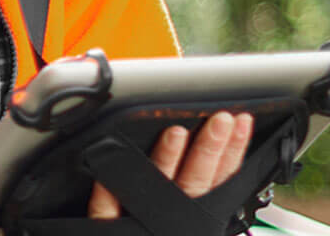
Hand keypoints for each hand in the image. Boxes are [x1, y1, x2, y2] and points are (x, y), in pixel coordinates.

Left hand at [88, 111, 253, 218]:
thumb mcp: (182, 227)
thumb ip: (199, 206)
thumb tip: (224, 185)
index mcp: (190, 218)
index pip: (217, 179)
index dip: (229, 152)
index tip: (239, 124)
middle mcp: (170, 218)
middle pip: (197, 178)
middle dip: (211, 147)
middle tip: (222, 119)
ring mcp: (142, 222)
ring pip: (160, 184)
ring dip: (169, 157)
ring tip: (178, 131)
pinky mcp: (109, 228)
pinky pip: (106, 205)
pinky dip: (108, 186)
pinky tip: (111, 161)